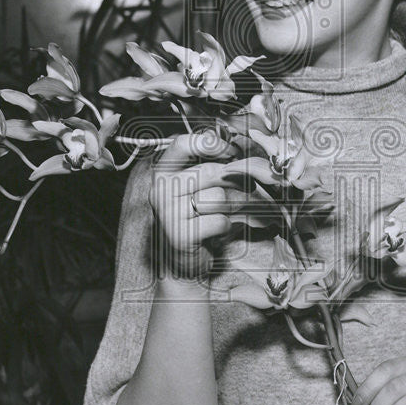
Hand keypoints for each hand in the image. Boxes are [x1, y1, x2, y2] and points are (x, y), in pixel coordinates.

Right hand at [149, 130, 252, 277]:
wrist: (183, 261)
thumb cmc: (197, 217)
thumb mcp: (201, 186)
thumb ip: (213, 164)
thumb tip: (240, 145)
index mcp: (163, 171)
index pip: (183, 143)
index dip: (211, 143)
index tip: (231, 151)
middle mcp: (160, 189)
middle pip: (211, 172)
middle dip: (236, 181)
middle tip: (246, 189)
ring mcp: (167, 213)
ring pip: (218, 196)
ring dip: (233, 206)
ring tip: (228, 213)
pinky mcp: (179, 235)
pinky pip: (219, 220)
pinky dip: (227, 227)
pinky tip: (217, 231)